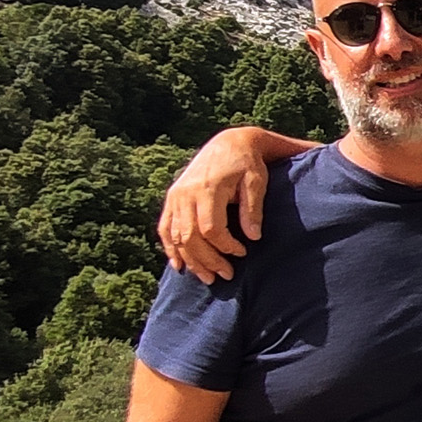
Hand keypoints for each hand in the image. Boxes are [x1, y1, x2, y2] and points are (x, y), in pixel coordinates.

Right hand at [158, 128, 270, 282]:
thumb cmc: (247, 163)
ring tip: (208, 277)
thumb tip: (253, 237)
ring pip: (176, 236)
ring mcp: (175, 196)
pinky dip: (170, 248)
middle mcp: (186, 193)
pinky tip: (179, 265)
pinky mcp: (172, 198)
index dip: (224, 246)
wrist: (229, 143)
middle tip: (225, 275)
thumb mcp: (256, 181)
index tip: (242, 253)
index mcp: (207, 188)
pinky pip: (165, 228)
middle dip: (207, 260)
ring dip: (190, 260)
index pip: (210, 228)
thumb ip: (252, 208)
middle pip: (189, 236)